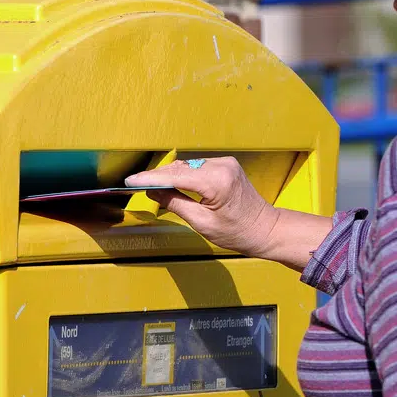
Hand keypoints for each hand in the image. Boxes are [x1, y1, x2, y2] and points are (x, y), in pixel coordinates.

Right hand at [125, 157, 279, 256]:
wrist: (265, 228)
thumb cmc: (238, 232)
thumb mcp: (202, 223)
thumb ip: (176, 203)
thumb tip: (154, 191)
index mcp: (217, 182)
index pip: (176, 176)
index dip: (151, 178)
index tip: (131, 180)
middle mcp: (222, 166)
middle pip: (180, 168)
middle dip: (158, 176)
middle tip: (136, 184)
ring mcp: (226, 163)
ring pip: (188, 166)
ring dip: (170, 174)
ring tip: (151, 185)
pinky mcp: (227, 164)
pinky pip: (198, 167)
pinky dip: (183, 174)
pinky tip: (172, 183)